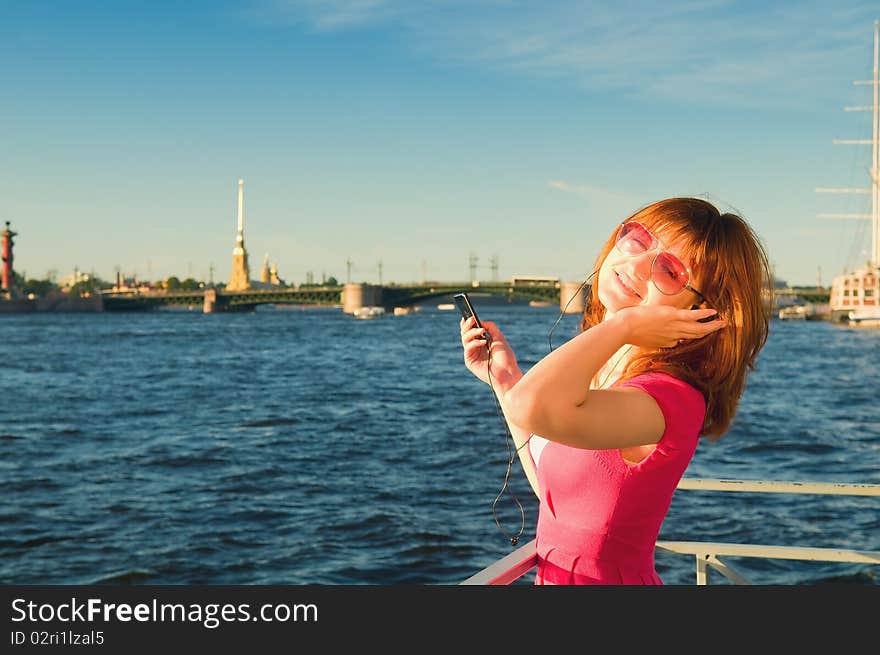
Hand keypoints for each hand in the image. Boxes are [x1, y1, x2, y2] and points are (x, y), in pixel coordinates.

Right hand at [459, 317, 521, 389]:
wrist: (508, 373)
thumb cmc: (505, 357)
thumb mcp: (499, 338)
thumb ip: (490, 327)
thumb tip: (480, 321)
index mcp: (482, 342)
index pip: (472, 331)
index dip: (469, 323)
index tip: (469, 315)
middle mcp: (475, 348)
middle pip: (465, 333)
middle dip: (468, 325)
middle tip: (472, 318)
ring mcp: (472, 354)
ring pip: (465, 339)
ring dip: (471, 332)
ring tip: (481, 330)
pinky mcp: (469, 361)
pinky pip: (468, 348)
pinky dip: (474, 343)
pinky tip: (483, 342)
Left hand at [611, 305, 726, 349]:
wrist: (624, 328)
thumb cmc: (629, 332)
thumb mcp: (642, 339)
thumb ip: (652, 338)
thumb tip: (654, 336)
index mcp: (666, 342)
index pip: (682, 339)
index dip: (691, 336)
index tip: (698, 332)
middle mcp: (674, 336)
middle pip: (695, 335)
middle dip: (708, 332)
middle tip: (719, 328)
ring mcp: (674, 326)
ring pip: (698, 328)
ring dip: (712, 325)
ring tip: (723, 323)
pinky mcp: (673, 316)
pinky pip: (693, 316)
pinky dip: (704, 314)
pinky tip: (714, 312)